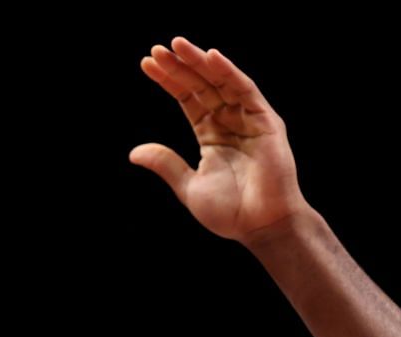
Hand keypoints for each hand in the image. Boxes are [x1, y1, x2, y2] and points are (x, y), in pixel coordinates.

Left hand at [132, 36, 310, 242]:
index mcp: (211, 135)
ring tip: (177, 45)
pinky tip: (210, 57)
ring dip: (200, 62)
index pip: (188, 98)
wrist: (261, 226)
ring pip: (221, 81)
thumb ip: (165, 164)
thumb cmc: (230, 212)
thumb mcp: (188, 186)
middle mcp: (229, 121)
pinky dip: (228, 72)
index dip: (169, 80)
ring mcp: (249, 119)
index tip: (147, 64)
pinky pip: (245, 89)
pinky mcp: (266, 121)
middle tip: (157, 49)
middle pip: (201, 85)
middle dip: (180, 66)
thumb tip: (134, 153)